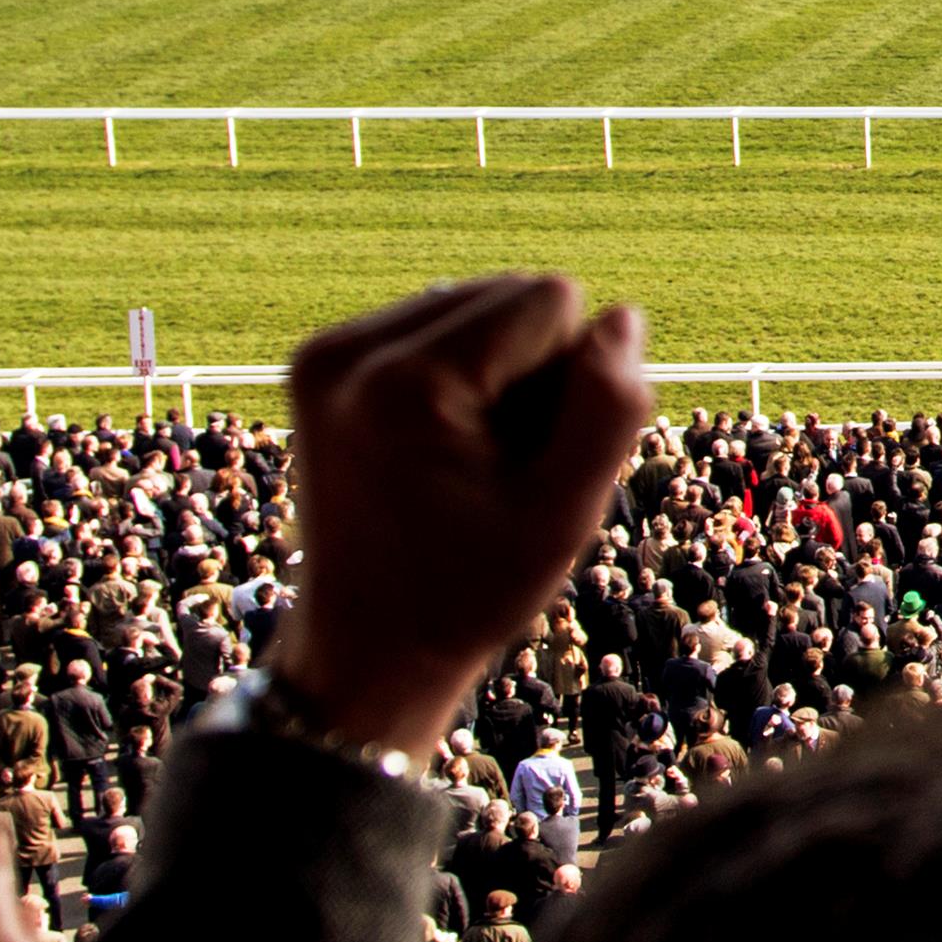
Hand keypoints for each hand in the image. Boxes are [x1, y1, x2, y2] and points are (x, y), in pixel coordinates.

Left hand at [272, 273, 655, 757]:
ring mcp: (326, 352)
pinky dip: (457, 373)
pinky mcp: (320, 360)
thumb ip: (607, 410)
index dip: (569, 379)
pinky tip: (441, 448)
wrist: (363, 648)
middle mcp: (350, 350)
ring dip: (498, 371)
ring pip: (473, 304)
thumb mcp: (562, 515)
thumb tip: (622, 316)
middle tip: (498, 469)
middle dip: (532, 369)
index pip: (548, 299)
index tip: (529, 460)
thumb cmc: (468, 592)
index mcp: (405, 383)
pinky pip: (433, 324)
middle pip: (507, 293)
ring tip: (468, 464)